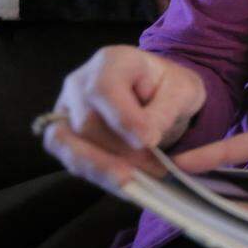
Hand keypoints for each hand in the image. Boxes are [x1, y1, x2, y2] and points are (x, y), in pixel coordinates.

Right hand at [43, 46, 205, 193]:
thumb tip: (145, 139)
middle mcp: (79, 82)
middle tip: (157, 169)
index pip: (104, 89)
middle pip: (87, 123)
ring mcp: (66, 108)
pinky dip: (98, 176)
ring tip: (139, 183)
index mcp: (112, 61)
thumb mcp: (183, 91)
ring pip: (70, 144)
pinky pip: (70, 159)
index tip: (150, 141)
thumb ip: (165, 109)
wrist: (159, 94)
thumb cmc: (171, 87)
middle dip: (122, 152)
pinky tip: (126, 186)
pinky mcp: (64, 134)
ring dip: (105, 168)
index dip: (123, 119)